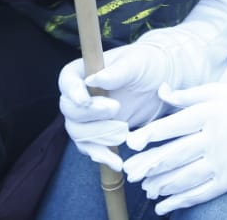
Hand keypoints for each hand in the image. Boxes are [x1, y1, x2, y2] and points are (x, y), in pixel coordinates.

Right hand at [60, 44, 173, 167]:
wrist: (159, 82)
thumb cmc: (145, 65)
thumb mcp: (135, 63)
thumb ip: (116, 72)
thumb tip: (93, 80)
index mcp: (83, 71)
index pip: (67, 81)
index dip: (73, 92)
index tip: (85, 101)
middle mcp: (80, 95)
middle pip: (69, 110)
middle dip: (91, 115)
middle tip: (116, 109)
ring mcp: (87, 117)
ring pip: (78, 132)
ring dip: (97, 137)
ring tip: (123, 132)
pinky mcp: (98, 134)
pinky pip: (91, 148)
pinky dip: (101, 155)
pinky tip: (116, 162)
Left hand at [123, 83, 226, 214]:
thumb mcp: (221, 91)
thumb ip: (189, 94)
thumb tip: (162, 91)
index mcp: (210, 113)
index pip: (174, 125)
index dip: (151, 134)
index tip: (132, 142)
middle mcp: (214, 138)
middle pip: (175, 154)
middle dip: (150, 164)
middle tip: (130, 172)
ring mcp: (223, 161)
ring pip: (185, 176)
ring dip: (161, 184)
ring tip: (145, 187)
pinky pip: (201, 193)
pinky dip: (181, 201)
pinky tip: (164, 206)